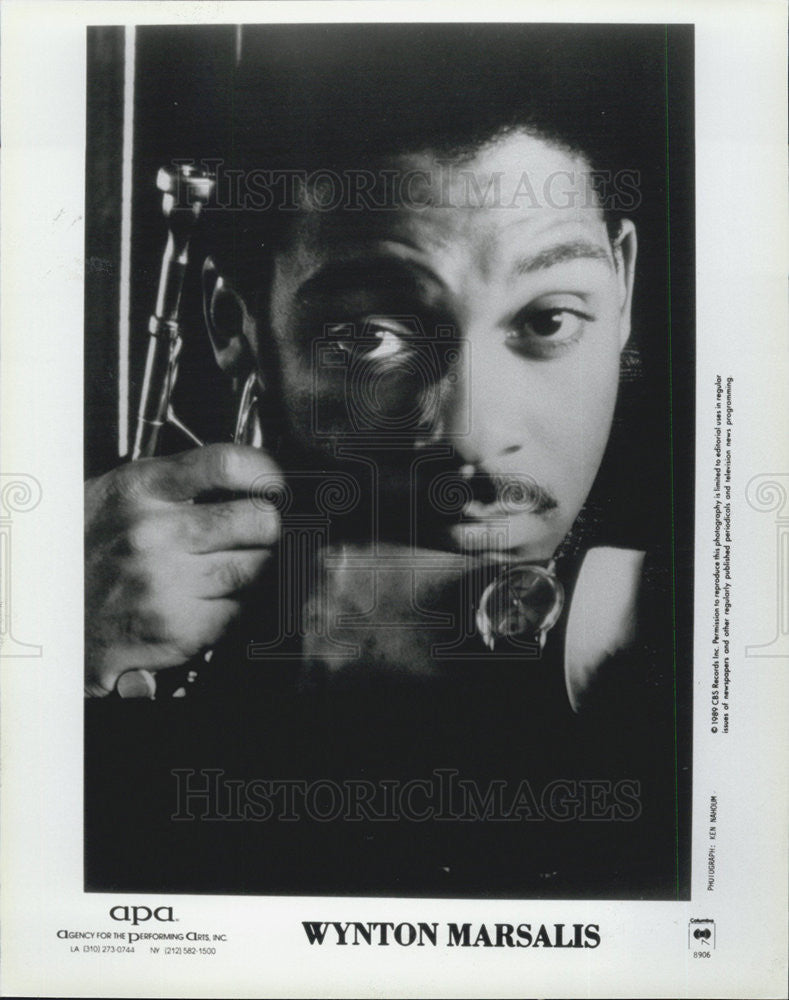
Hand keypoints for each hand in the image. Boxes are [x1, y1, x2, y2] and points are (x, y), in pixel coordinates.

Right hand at [85, 444, 281, 696]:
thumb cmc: (89, 550)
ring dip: (255, 568)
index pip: (225, 464)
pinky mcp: (177, 628)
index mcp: (140, 489)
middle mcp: (153, 533)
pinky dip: (234, 607)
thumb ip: (178, 485)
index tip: (273, 484)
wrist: (49, 614)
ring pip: (256, 568)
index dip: (263, 472)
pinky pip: (238, 611)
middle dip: (268, 528)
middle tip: (259, 533)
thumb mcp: (120, 496)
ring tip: (229, 567)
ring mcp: (166, 584)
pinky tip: (209, 601)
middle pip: (258, 521)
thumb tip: (248, 483)